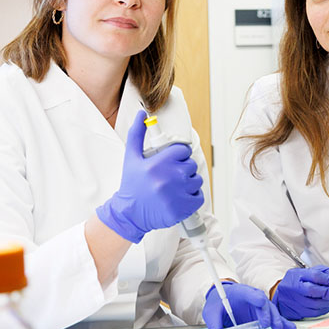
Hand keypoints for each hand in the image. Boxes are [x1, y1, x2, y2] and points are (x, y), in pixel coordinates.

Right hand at [96, 110, 203, 242]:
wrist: (130, 214)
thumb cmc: (131, 186)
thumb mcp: (131, 157)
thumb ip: (137, 134)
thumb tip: (142, 115)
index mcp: (158, 163)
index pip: (183, 150)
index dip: (178, 154)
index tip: (172, 160)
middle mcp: (169, 178)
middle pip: (191, 164)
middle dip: (183, 168)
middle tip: (171, 175)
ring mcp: (177, 194)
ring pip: (197, 180)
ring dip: (189, 183)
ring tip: (174, 187)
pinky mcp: (183, 208)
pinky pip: (199, 196)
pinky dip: (193, 197)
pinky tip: (180, 197)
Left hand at [203, 281, 295, 328]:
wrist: (220, 300)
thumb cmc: (217, 302)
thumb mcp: (211, 312)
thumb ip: (215, 324)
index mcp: (239, 292)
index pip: (248, 292)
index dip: (255, 297)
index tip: (261, 301)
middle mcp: (252, 297)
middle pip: (263, 303)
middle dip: (267, 313)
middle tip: (268, 323)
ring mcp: (258, 305)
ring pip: (270, 310)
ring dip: (276, 319)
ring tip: (280, 327)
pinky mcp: (262, 314)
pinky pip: (273, 318)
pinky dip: (281, 322)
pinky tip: (289, 327)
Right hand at [272, 265, 328, 319]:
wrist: (281, 296)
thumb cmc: (295, 283)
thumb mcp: (306, 272)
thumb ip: (321, 271)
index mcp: (296, 275)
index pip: (315, 275)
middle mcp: (293, 287)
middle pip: (313, 290)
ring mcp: (293, 301)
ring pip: (315, 304)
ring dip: (328, 302)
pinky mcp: (296, 312)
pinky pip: (314, 313)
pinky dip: (323, 310)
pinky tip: (326, 305)